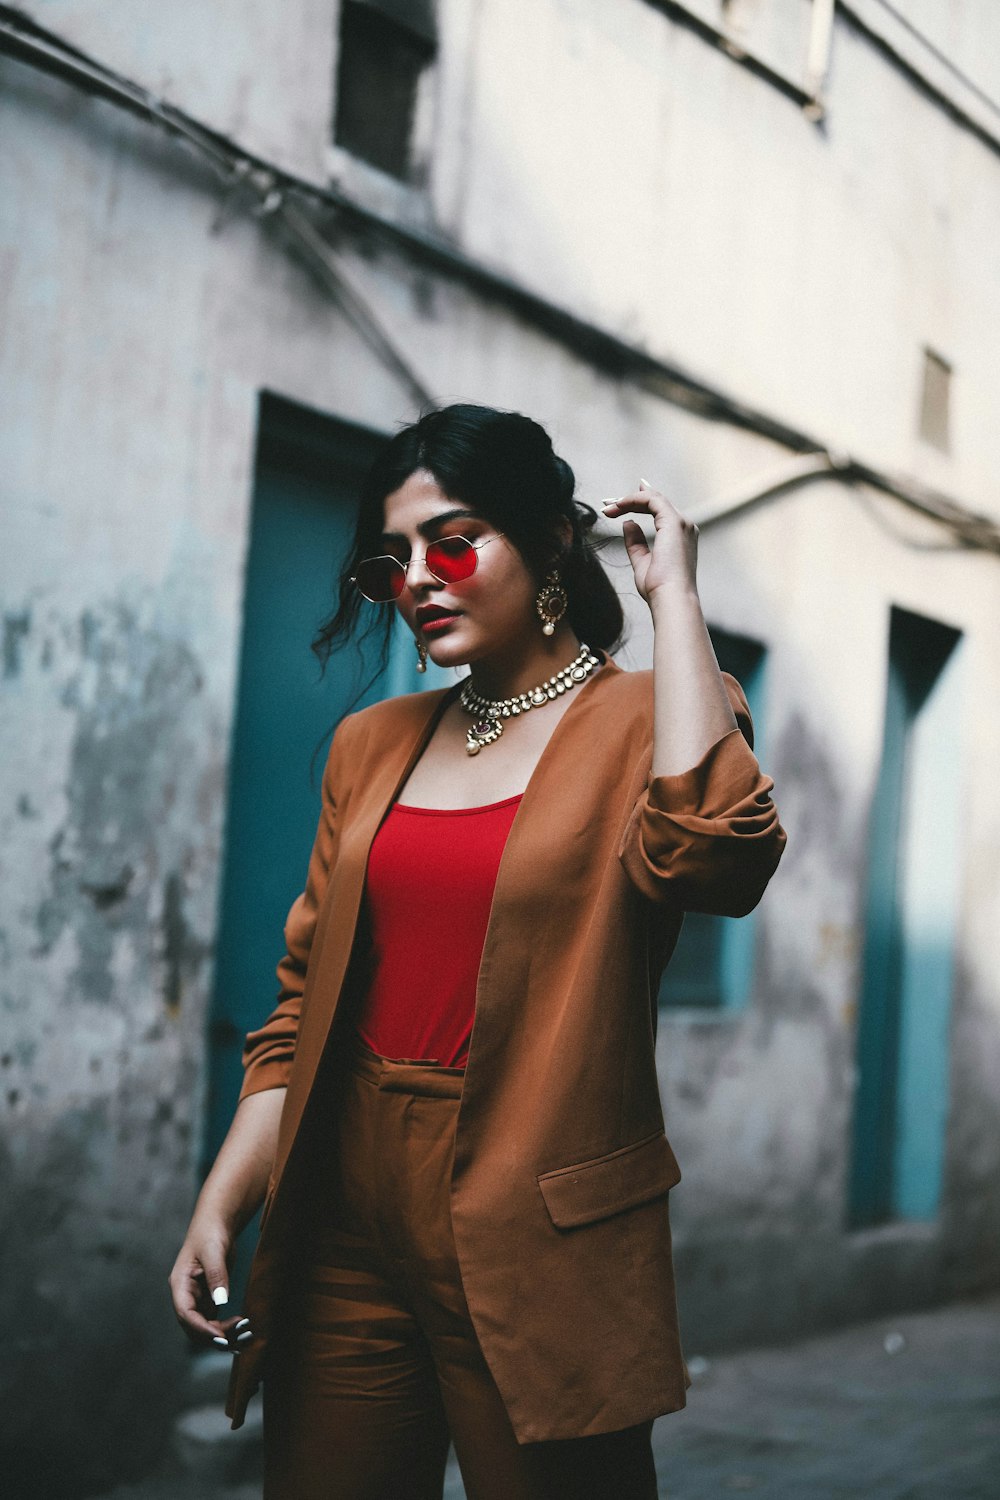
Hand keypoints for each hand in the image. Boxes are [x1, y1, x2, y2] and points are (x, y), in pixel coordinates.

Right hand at [168, 1214, 254, 1351]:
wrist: (217, 1223)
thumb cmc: (211, 1232)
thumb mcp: (213, 1251)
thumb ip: (216, 1275)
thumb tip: (221, 1301)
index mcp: (180, 1284)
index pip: (186, 1314)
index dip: (202, 1329)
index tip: (221, 1338)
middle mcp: (186, 1295)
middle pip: (194, 1326)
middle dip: (213, 1335)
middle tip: (237, 1340)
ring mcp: (197, 1298)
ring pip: (204, 1326)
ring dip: (221, 1334)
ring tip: (243, 1334)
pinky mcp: (208, 1298)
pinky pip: (214, 1320)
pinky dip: (225, 1327)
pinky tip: (241, 1327)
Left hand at [602, 479, 698, 604]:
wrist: (670, 599)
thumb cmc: (659, 589)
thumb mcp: (642, 562)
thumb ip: (636, 542)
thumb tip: (628, 523)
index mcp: (680, 537)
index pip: (660, 510)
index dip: (639, 503)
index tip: (617, 505)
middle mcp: (684, 527)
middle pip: (656, 502)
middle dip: (630, 500)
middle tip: (608, 504)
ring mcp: (681, 523)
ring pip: (653, 498)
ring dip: (628, 499)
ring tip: (608, 506)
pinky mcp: (674, 522)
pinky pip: (651, 500)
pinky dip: (632, 499)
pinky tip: (617, 506)